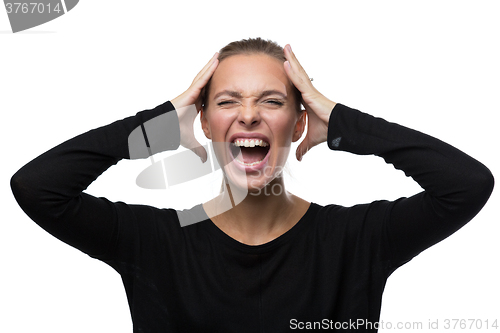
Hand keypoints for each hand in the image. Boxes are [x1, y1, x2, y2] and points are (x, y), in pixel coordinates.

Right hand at [171, 52, 218, 161]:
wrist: (162, 130)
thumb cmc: (172, 132)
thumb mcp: (191, 142)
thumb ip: (199, 149)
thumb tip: (205, 159)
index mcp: (195, 104)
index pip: (208, 91)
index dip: (215, 83)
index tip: (224, 78)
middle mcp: (193, 96)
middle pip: (205, 80)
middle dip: (213, 70)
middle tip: (222, 59)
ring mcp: (191, 93)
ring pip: (203, 76)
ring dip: (211, 65)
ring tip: (219, 55)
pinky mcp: (189, 92)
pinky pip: (201, 79)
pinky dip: (208, 70)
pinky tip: (215, 61)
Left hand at [283, 44, 336, 160]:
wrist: (339, 129)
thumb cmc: (328, 130)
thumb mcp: (311, 139)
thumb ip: (303, 146)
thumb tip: (299, 157)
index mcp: (306, 100)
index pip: (295, 84)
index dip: (290, 74)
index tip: (284, 64)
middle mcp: (308, 92)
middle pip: (297, 74)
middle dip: (291, 61)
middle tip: (284, 48)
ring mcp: (310, 91)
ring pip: (298, 73)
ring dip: (292, 59)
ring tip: (285, 47)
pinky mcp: (311, 93)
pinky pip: (300, 80)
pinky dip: (293, 71)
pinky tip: (287, 62)